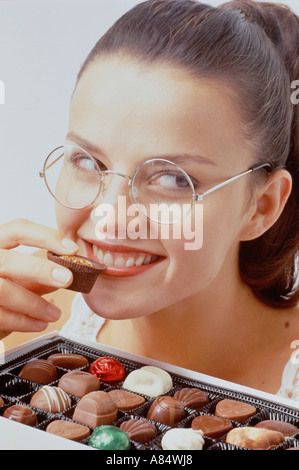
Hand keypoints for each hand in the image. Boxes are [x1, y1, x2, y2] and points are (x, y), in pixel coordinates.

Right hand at [0, 219, 78, 338]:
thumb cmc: (0, 289)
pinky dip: (23, 322)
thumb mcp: (17, 278)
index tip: (72, 249)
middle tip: (67, 279)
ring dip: (35, 304)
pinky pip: (1, 316)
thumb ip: (38, 275)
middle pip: (7, 261)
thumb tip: (67, 273)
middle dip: (40, 270)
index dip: (47, 236)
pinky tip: (40, 324)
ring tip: (55, 314)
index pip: (18, 229)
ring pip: (4, 290)